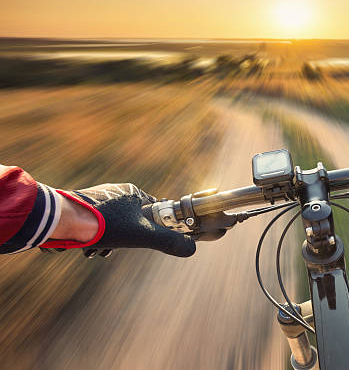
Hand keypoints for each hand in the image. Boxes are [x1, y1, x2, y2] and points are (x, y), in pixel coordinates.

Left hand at [42, 183, 194, 256]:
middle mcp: (116, 191)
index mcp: (133, 192)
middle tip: (119, 247)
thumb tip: (192, 249)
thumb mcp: (143, 236)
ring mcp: (98, 197)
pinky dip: (94, 237)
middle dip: (127, 237)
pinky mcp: (81, 206)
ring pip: (112, 223)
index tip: (148, 238)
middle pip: (132, 218)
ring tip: (99, 249)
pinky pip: (95, 223)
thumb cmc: (106, 225)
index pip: (153, 208)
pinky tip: (87, 247)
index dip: (154, 225)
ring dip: (108, 239)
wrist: (64, 220)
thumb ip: (168, 242)